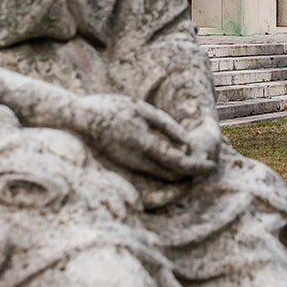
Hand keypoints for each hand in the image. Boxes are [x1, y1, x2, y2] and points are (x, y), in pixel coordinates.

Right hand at [73, 94, 215, 180]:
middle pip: (172, 175)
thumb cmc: (109, 108)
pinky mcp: (123, 167)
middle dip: (192, 174)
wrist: (75, 119)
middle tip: (207, 166)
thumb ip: (165, 125)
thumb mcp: (140, 109)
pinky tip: (171, 167)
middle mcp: (138, 161)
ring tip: (194, 167)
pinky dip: (165, 175)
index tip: (210, 165)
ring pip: (162, 179)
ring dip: (180, 176)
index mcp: (145, 144)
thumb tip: (186, 142)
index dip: (197, 166)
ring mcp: (129, 167)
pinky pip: (150, 177)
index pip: (179, 163)